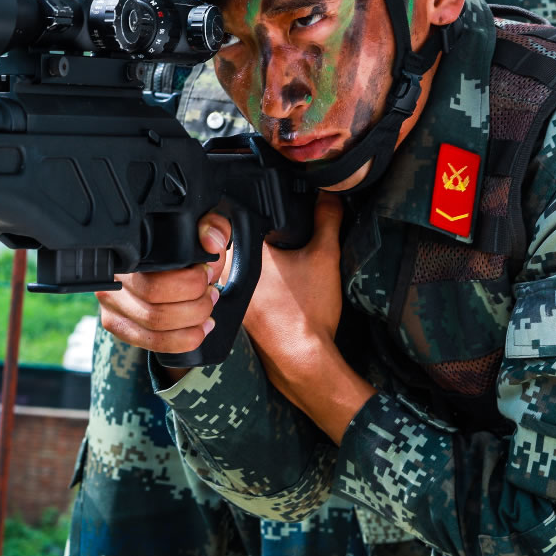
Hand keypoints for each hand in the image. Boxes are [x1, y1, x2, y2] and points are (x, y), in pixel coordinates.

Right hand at [96, 215, 229, 355]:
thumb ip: (212, 228)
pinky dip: (182, 340)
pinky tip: (198, 330)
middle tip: (211, 293)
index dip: (190, 282)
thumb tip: (210, 243)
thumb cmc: (181, 251)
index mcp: (130, 252)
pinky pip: (151, 343)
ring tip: (207, 310)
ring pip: (153, 326)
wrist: (167, 266)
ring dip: (191, 322)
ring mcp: (110, 304)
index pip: (155, 279)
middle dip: (195, 304)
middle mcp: (113, 278)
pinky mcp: (116, 324)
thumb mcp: (200, 233)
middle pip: (154, 307)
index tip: (207, 274)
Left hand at [242, 193, 346, 378]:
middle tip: (284, 242)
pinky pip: (242, 283)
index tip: (276, 222)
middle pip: (237, 237)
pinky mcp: (236, 310)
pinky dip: (259, 281)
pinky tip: (280, 288)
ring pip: (238, 261)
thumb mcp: (325, 257)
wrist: (304, 359)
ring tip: (284, 267)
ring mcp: (227, 293)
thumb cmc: (307, 313)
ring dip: (258, 258)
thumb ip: (327, 220)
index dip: (257, 210)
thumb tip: (329, 196)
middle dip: (260, 235)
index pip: (238, 216)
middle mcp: (226, 271)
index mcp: (241, 253)